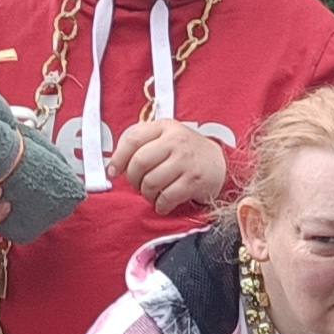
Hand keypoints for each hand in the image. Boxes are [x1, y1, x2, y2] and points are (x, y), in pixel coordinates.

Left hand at [114, 118, 231, 212]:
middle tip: (137, 185)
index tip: (114, 171)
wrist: (219, 163)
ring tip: (151, 194)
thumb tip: (113, 164)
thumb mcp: (165, 137)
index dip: (118, 158)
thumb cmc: (185, 152)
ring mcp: (186, 161)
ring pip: (151, 182)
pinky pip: (167, 197)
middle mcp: (176, 141)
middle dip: (133, 179)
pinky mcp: (194, 181)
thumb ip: (141, 143)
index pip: (133, 139)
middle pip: (139, 163)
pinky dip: (160, 205)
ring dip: (146, 194)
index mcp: (164, 127)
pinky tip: (162, 204)